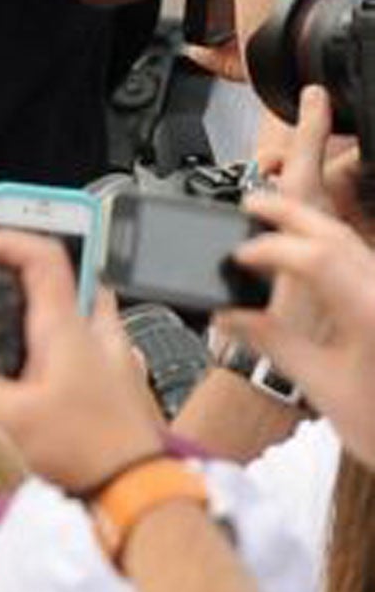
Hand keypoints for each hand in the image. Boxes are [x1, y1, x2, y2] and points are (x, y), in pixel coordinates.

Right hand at [0, 234, 162, 492]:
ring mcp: (109, 356)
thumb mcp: (14, 417)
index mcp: (68, 328)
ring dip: (46, 305)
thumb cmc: (91, 450)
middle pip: (65, 277)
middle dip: (26, 272)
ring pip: (79, 308)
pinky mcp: (113, 381)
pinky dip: (61, 339)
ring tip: (12, 324)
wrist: (139, 489)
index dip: (2, 243)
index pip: (41, 255)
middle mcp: (93, 333)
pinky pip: (88, 341)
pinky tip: (41, 370)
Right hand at [222, 188, 374, 465]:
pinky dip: (331, 249)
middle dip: (292, 214)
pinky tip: (309, 258)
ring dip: (312, 227)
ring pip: (355, 245)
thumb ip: (273, 342)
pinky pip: (364, 264)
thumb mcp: (321, 388)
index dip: (271, 249)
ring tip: (273, 221)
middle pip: (339, 236)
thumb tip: (230, 315)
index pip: (316, 258)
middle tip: (251, 203)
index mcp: (370, 314)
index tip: (236, 258)